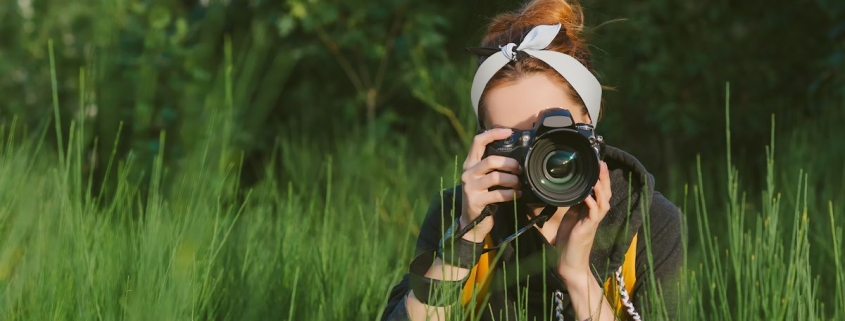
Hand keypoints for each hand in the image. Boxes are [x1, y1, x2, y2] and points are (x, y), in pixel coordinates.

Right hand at [459, 128, 522, 242]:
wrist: (472, 221)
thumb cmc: (482, 195)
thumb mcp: (483, 177)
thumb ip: (492, 166)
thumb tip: (516, 155)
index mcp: (470, 163)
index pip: (478, 141)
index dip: (493, 134)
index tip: (509, 132)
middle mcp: (468, 173)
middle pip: (491, 160)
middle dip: (510, 164)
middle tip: (519, 170)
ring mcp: (471, 187)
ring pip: (496, 177)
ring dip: (512, 180)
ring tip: (519, 184)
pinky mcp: (476, 201)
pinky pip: (498, 194)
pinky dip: (511, 194)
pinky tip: (517, 195)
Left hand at [556, 161, 610, 279]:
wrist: (569, 261)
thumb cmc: (569, 240)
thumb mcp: (571, 216)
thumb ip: (575, 204)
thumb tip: (573, 190)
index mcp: (591, 211)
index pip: (601, 191)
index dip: (602, 178)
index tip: (599, 164)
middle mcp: (595, 215)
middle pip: (606, 193)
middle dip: (605, 178)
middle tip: (602, 163)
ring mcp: (593, 222)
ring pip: (604, 202)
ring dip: (601, 188)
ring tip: (598, 175)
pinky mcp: (588, 228)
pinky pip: (593, 213)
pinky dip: (591, 203)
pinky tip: (588, 195)